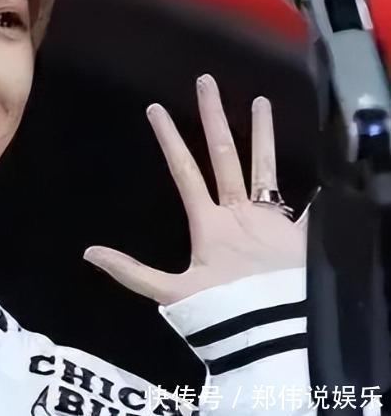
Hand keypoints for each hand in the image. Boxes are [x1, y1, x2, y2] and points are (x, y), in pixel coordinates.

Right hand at [83, 74, 307, 305]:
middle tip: (207, 83)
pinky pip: (310, 209)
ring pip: (266, 169)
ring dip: (262, 134)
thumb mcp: (171, 295)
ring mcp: (272, 221)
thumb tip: (89, 252)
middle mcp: (240, 213)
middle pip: (224, 156)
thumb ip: (132, 272)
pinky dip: (318, 193)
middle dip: (214, 117)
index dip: (169, 139)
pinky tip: (327, 172)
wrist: (275, 333)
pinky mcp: (300, 235)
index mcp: (209, 223)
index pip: (184, 172)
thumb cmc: (222, 312)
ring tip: (262, 101)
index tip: (157, 109)